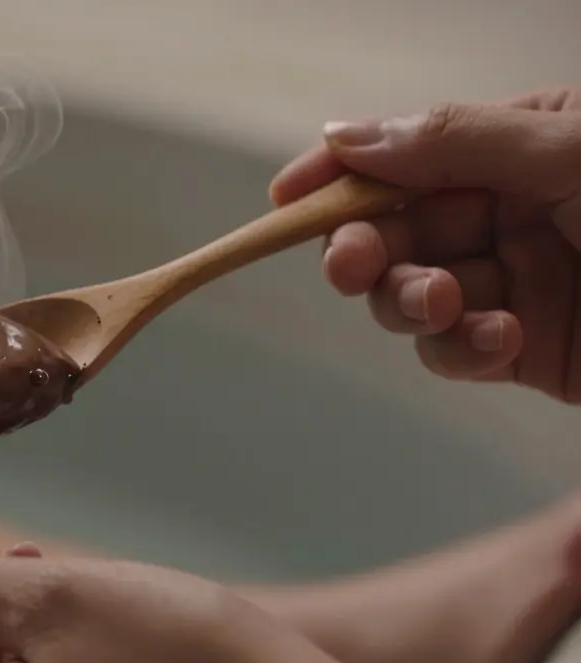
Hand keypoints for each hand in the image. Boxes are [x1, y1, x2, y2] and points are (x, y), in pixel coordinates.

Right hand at [271, 87, 580, 399]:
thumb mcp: (570, 151)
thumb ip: (457, 141)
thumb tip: (345, 136)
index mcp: (517, 144)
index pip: (405, 153)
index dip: (339, 172)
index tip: (285, 197)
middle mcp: (510, 210)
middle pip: (392, 230)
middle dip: (363, 249)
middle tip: (352, 265)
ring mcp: (513, 281)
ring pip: (410, 294)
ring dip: (408, 302)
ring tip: (441, 305)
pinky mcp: (523, 349)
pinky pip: (454, 350)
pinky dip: (460, 349)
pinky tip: (500, 339)